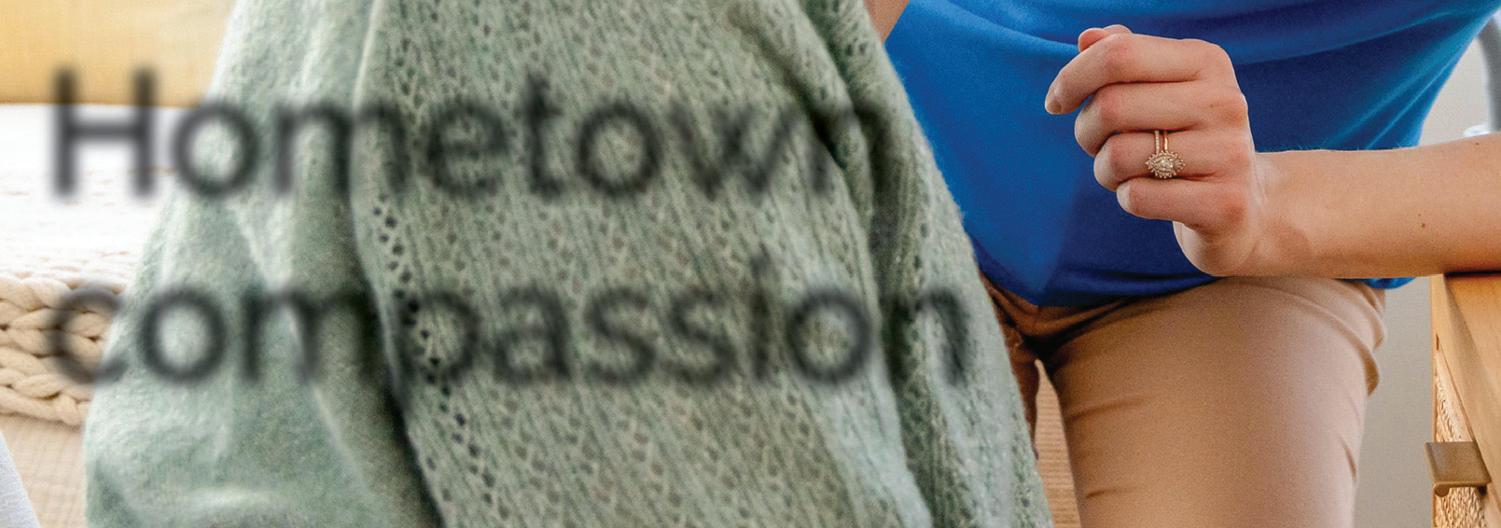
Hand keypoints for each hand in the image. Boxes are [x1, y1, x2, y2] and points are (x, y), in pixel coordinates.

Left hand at [1045, 25, 1280, 276]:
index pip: (1119, 55)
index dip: (1072, 78)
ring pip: (1119, 156)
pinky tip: (1150, 194)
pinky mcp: (1225, 203)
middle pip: (1111, 106)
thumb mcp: (1159, 89)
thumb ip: (1123, 57)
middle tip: (1098, 144)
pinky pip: (1137, 197)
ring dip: (1105, 170)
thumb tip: (1088, 38)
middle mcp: (1224, 102)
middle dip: (1086, 131)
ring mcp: (1230, 153)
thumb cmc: (1183, 137)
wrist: (1243, 201)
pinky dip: (1127, 198)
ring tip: (1126, 172)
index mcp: (1205, 62)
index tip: (1056, 102)